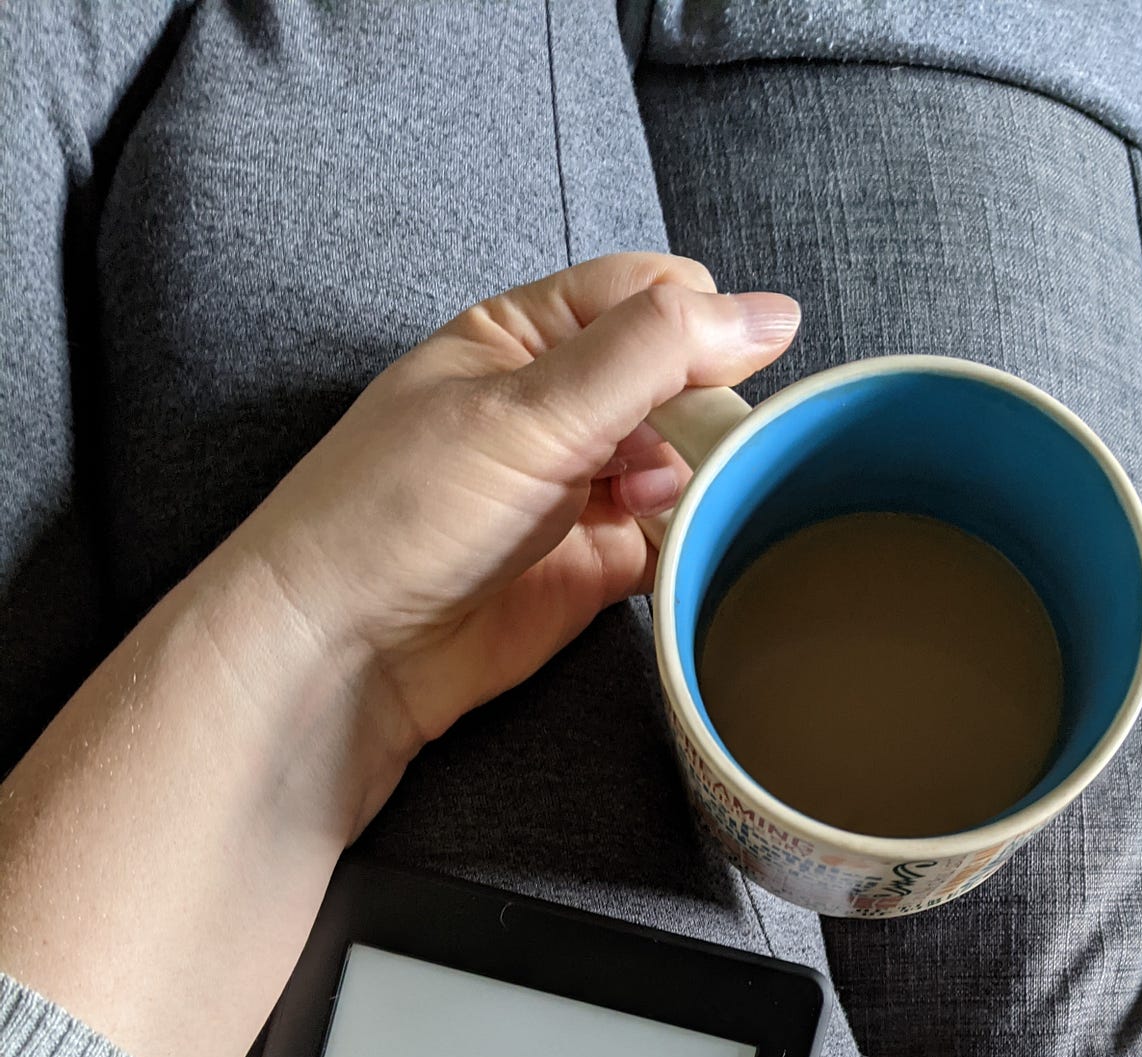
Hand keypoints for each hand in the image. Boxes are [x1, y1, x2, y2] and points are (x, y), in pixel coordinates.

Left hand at [209, 251, 801, 815]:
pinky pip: (671, 541)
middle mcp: (557, 406)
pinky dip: (689, 543)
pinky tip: (682, 548)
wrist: (348, 652)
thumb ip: (651, 353)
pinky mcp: (595, 567)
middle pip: (679, 381)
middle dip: (707, 411)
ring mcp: (579, 490)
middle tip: (706, 452)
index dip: (704, 325)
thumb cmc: (399, 514)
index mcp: (526, 336)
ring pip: (684, 463)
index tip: (735, 372)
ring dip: (700, 481)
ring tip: (669, 509)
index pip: (650, 296)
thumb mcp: (529, 407)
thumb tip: (770, 312)